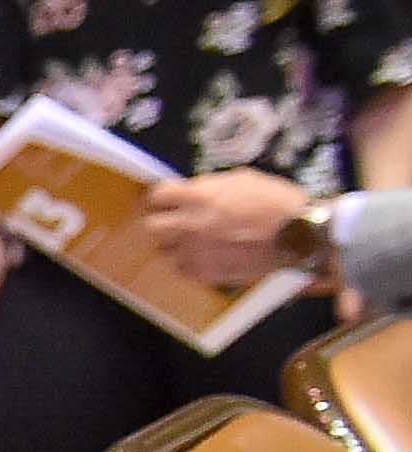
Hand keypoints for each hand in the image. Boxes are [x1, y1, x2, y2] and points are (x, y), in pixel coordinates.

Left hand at [141, 167, 311, 289]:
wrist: (300, 233)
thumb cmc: (277, 203)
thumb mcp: (242, 179)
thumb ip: (210, 186)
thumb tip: (194, 190)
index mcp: (198, 197)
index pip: (158, 196)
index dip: (163, 197)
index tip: (167, 200)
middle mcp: (190, 225)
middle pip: (151, 227)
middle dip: (162, 222)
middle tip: (174, 221)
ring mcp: (196, 251)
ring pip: (165, 251)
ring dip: (176, 245)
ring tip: (194, 241)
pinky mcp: (207, 272)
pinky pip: (183, 270)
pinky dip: (190, 263)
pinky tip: (205, 256)